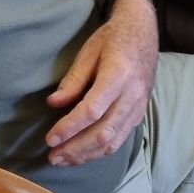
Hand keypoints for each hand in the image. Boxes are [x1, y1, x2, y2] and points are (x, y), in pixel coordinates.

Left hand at [44, 0, 157, 166]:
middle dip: (75, 148)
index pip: (92, 110)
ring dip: (86, 155)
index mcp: (119, 74)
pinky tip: (83, 153)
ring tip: (63, 159)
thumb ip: (73, 79)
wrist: (143, 32)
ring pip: (113, 141)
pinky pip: (121, 139)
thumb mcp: (89, 51)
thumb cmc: (113, 38)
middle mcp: (132, 94)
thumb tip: (53, 103)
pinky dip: (100, 151)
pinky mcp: (140, 113)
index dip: (70, 128)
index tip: (50, 138)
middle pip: (103, 132)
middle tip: (52, 156)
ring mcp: (139, 106)